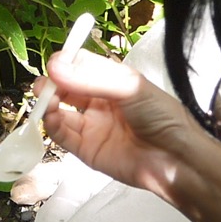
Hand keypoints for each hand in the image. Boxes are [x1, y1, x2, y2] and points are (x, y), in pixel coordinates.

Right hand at [42, 46, 220, 203]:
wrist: (176, 158)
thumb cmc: (161, 116)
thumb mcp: (129, 86)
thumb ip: (91, 77)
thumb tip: (55, 66)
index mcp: (112, 82)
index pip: (80, 66)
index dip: (65, 63)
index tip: (55, 63)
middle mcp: (99, 102)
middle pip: (65, 88)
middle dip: (51, 83)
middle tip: (45, 82)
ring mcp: (92, 126)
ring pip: (60, 112)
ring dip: (49, 103)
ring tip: (46, 98)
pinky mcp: (86, 150)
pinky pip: (62, 136)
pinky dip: (52, 124)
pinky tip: (51, 114)